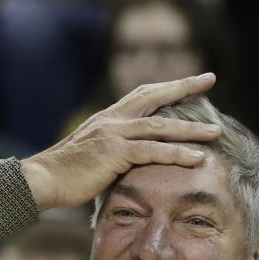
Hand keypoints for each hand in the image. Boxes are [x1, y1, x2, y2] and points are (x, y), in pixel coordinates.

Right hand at [20, 74, 221, 210]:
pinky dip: (177, 154)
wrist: (42, 180)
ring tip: (215, 131)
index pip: (141, 95)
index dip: (165, 87)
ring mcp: (113, 134)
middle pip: (154, 96)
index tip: (187, 82)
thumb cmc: (64, 176)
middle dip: (183, 87)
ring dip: (191, 129)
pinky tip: (197, 157)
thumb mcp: (91, 156)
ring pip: (160, 126)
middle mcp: (112, 120)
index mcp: (107, 119)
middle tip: (209, 79)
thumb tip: (127, 163)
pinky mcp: (115, 152)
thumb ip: (111, 153)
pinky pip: (153, 150)